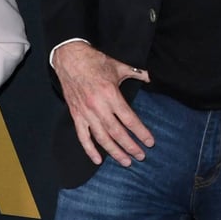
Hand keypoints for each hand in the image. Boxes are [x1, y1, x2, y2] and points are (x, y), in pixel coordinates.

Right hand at [53, 41, 152, 166]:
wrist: (69, 57)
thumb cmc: (94, 61)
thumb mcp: (118, 65)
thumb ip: (136, 73)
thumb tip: (151, 77)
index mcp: (111, 94)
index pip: (129, 119)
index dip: (141, 132)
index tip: (150, 142)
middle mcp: (98, 106)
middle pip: (117, 133)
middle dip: (131, 146)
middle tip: (141, 156)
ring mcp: (86, 112)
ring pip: (101, 138)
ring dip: (114, 152)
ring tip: (126, 162)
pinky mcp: (76, 115)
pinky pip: (82, 137)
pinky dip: (90, 150)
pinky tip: (98, 160)